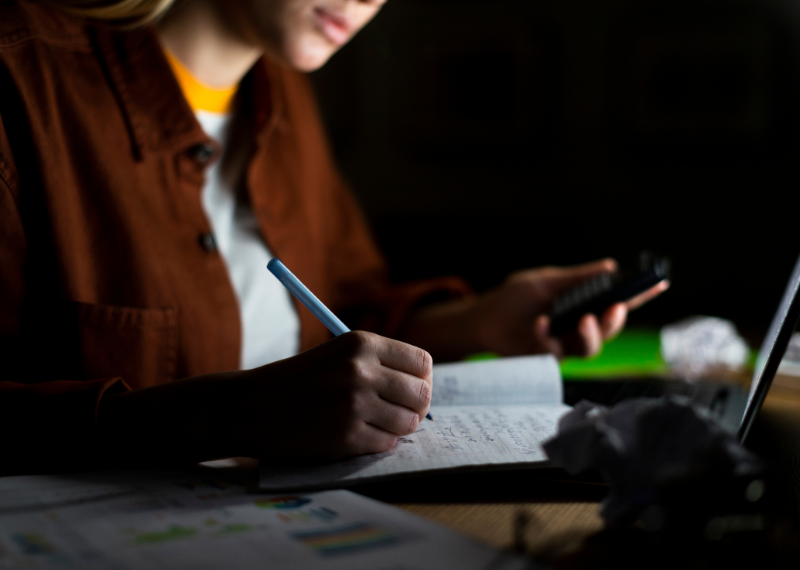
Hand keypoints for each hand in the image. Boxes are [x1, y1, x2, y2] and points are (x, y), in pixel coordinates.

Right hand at [241, 331, 431, 458]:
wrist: (251, 405)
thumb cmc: (298, 380)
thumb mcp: (338, 354)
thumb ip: (379, 363)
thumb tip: (424, 387)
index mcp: (361, 343)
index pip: (422, 362)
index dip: (421, 380)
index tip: (410, 391)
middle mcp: (361, 370)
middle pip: (421, 394)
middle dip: (415, 408)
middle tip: (399, 414)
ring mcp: (354, 404)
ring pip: (407, 422)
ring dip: (397, 428)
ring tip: (374, 424)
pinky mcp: (346, 436)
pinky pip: (386, 444)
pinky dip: (377, 444)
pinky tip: (357, 436)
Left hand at [401, 259, 667, 360]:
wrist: (483, 318)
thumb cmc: (513, 298)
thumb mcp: (546, 281)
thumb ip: (576, 278)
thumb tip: (610, 267)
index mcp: (582, 305)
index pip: (615, 301)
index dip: (638, 296)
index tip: (658, 284)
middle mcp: (578, 327)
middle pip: (609, 329)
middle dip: (615, 321)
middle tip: (612, 308)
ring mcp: (563, 345)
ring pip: (590, 348)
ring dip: (591, 334)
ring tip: (584, 319)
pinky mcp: (546, 358)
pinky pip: (556, 351)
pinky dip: (549, 334)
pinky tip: (539, 322)